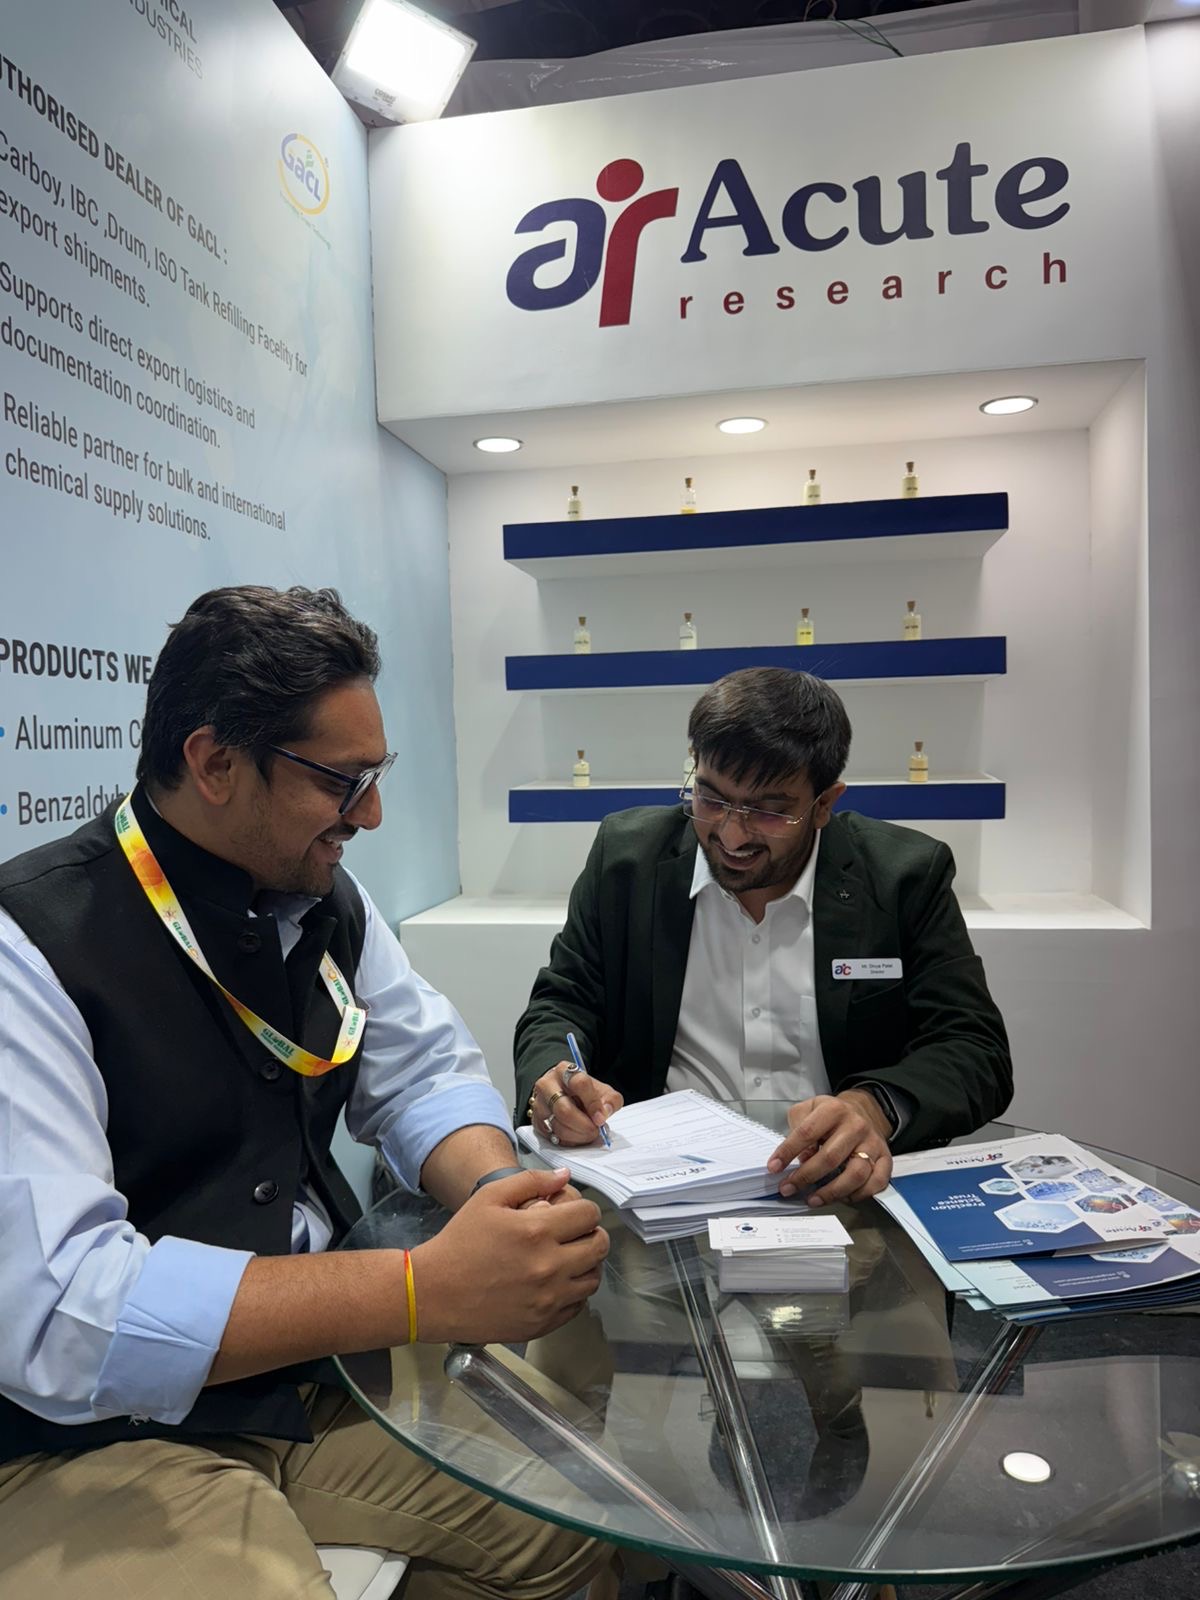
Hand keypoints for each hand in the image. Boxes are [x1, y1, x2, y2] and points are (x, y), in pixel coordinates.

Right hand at [412, 1167, 608, 1343]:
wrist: (433, 1294)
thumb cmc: (460, 1242)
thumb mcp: (489, 1198)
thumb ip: (530, 1181)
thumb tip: (564, 1176)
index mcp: (537, 1231)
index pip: (589, 1214)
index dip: (584, 1208)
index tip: (572, 1212)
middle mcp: (549, 1267)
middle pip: (599, 1246)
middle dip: (591, 1233)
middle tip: (574, 1233)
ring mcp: (548, 1300)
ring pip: (594, 1278)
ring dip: (587, 1264)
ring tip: (567, 1258)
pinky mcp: (542, 1324)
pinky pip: (578, 1306)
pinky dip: (574, 1292)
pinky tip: (555, 1282)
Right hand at [531, 1064, 623, 1146]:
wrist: (563, 1093)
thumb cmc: (583, 1092)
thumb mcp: (602, 1090)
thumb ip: (610, 1100)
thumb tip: (604, 1113)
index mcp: (565, 1071)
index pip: (579, 1084)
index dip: (592, 1103)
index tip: (600, 1118)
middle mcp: (547, 1084)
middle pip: (564, 1109)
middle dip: (583, 1125)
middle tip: (595, 1130)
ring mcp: (539, 1103)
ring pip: (558, 1126)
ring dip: (577, 1135)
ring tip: (588, 1134)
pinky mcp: (536, 1120)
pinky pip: (552, 1136)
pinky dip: (568, 1141)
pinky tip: (577, 1136)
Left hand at [766, 1091, 892, 1206]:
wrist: (863, 1111)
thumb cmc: (830, 1116)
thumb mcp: (808, 1109)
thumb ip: (798, 1128)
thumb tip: (801, 1158)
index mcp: (833, 1110)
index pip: (807, 1133)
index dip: (787, 1152)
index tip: (774, 1168)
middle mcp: (856, 1126)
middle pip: (830, 1158)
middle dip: (805, 1177)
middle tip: (788, 1188)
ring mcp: (873, 1144)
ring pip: (855, 1174)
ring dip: (831, 1192)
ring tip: (812, 1199)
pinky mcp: (886, 1159)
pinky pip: (876, 1183)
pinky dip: (858, 1195)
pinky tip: (841, 1198)